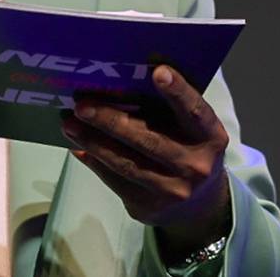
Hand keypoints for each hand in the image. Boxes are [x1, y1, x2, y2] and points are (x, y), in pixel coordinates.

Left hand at [59, 66, 232, 253]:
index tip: (158, 72)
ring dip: (93, 141)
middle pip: (149, 140)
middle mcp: (195, 165)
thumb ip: (171, 110)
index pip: (195, 111)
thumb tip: (123, 82)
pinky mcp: (148, 207)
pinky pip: (115, 181)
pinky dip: (94, 162)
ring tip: (69, 124)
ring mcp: (171, 190)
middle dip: (111, 121)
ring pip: (125, 163)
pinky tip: (78, 146)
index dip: (178, 92)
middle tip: (82, 105)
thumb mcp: (193, 131)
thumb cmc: (189, 150)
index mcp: (210, 137)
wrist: (201, 206)